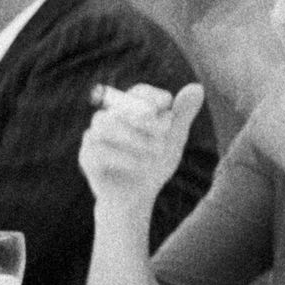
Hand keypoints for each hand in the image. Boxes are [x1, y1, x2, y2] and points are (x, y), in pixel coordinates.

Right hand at [78, 83, 206, 205]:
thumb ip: (182, 114)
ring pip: (105, 122)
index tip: (169, 114)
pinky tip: (138, 166)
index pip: (139, 91)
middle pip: (121, 106)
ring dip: (134, 137)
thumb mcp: (174, 139)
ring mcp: (95, 137)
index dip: (154, 98)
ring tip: (154, 153)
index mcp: (132, 110)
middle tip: (163, 135)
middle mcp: (110, 118)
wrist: (138, 197)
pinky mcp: (86, 157)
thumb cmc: (155, 163)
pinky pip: (97, 149)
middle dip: (145, 118)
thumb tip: (197, 87)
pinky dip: (122, 157)